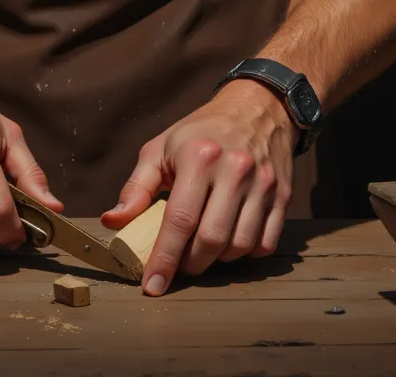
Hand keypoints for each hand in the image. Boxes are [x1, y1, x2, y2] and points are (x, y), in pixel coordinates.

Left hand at [101, 80, 297, 295]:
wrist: (256, 107)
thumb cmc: (201, 131)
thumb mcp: (161, 148)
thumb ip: (136, 186)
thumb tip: (112, 221)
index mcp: (199, 156)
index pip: (179, 219)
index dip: (164, 258)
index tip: (152, 287)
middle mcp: (234, 169)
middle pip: (211, 240)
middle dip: (191, 264)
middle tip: (180, 262)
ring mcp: (262, 183)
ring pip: (239, 246)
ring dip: (218, 259)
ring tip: (204, 247)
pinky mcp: (283, 195)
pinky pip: (265, 244)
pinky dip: (246, 253)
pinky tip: (231, 239)